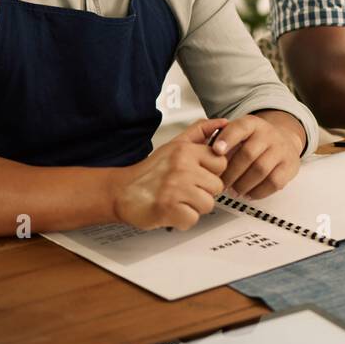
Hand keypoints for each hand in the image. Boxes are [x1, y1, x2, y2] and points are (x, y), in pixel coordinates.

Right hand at [112, 118, 227, 230]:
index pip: (220, 163)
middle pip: (216, 186)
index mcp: (185, 150)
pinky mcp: (169, 209)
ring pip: (207, 204)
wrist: (121, 191)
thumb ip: (199, 132)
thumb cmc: (149, 172)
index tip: (196, 175)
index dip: (210, 173)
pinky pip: (192, 219)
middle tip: (184, 190)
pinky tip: (171, 211)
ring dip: (193, 207)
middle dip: (202, 192)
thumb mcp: (174, 144)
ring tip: (177, 200)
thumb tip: (222, 122)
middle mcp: (182, 167)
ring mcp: (176, 188)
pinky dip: (182, 220)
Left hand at [210, 114, 300, 198]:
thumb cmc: (253, 140)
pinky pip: (273, 182)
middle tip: (220, 183)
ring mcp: (281, 149)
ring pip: (260, 170)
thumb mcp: (238, 132)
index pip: (239, 128)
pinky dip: (258, 191)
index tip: (216, 150)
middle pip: (248, 154)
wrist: (284, 139)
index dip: (227, 139)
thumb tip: (202, 153)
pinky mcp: (289, 166)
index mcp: (252, 123)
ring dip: (243, 184)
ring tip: (233, 190)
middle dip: (231, 173)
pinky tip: (248, 193)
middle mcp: (268, 134)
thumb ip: (220, 140)